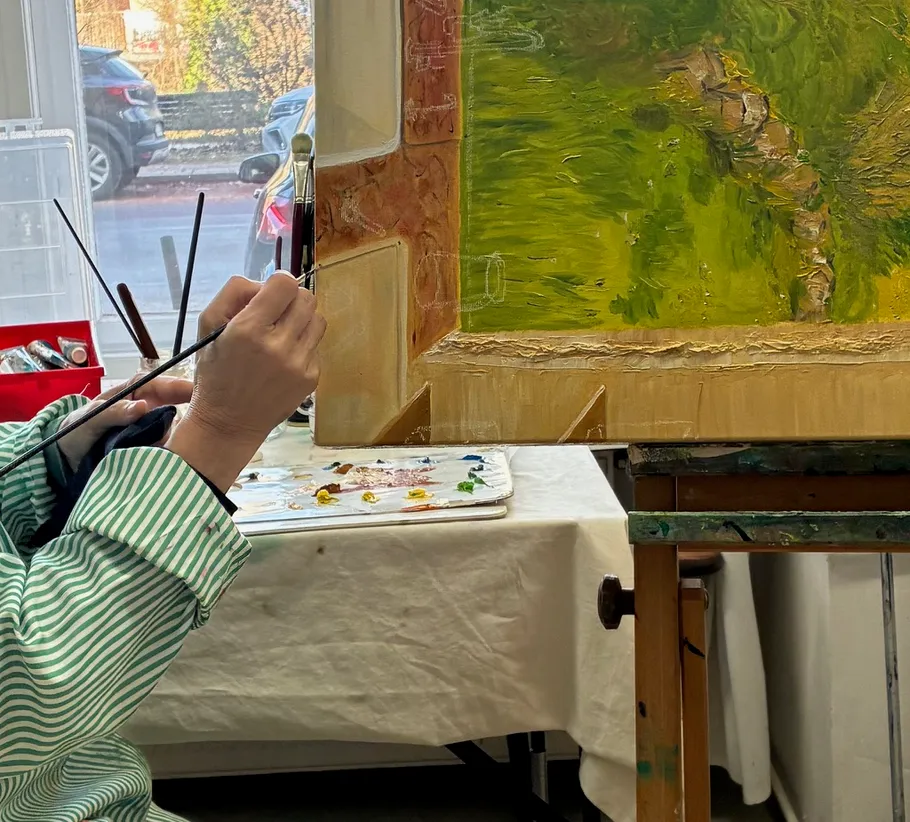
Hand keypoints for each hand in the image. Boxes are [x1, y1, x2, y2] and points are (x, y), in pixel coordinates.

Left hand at [58, 375, 192, 470]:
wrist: (65, 461)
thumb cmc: (76, 430)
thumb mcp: (89, 419)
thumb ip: (114, 412)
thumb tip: (144, 406)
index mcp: (138, 391)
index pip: (167, 385)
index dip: (186, 389)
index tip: (205, 397)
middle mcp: (152, 408)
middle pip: (181, 408)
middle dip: (194, 415)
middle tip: (208, 427)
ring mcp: (156, 430)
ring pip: (181, 431)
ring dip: (186, 439)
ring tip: (194, 450)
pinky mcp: (156, 450)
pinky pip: (173, 450)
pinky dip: (179, 455)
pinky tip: (185, 462)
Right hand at [167, 273, 325, 490]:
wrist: (228, 423)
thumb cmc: (215, 372)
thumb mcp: (207, 326)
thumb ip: (234, 293)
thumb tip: (265, 282)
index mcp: (249, 329)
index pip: (285, 283)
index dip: (278, 283)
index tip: (270, 294)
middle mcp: (278, 346)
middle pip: (307, 298)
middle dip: (291, 300)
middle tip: (276, 314)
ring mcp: (298, 364)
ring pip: (318, 320)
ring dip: (302, 321)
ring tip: (282, 334)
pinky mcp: (311, 378)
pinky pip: (316, 346)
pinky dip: (302, 347)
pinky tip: (283, 360)